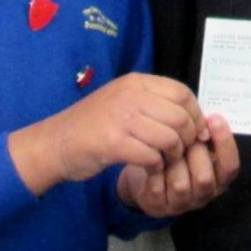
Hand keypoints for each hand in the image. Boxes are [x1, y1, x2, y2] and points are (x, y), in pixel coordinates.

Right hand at [8, 73, 208, 196]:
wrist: (55, 142)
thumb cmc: (93, 124)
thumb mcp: (123, 101)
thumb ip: (153, 103)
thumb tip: (192, 115)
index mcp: (136, 82)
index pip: (182, 92)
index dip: (195, 113)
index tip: (195, 130)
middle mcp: (130, 95)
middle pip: (179, 116)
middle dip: (187, 137)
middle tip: (180, 151)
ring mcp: (121, 118)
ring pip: (169, 137)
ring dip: (172, 154)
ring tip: (165, 160)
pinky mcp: (113, 143)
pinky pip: (151, 156)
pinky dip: (156, 166)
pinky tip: (149, 167)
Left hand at [118, 114, 239, 215]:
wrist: (147, 173)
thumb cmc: (178, 152)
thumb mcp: (197, 142)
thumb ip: (206, 133)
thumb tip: (209, 117)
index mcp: (219, 179)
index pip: (230, 167)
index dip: (224, 143)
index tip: (214, 118)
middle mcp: (204, 195)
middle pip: (204, 178)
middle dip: (193, 152)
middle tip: (184, 134)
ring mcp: (181, 204)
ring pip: (181, 185)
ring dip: (172, 161)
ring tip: (167, 145)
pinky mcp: (158, 206)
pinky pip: (157, 187)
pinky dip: (154, 168)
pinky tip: (152, 154)